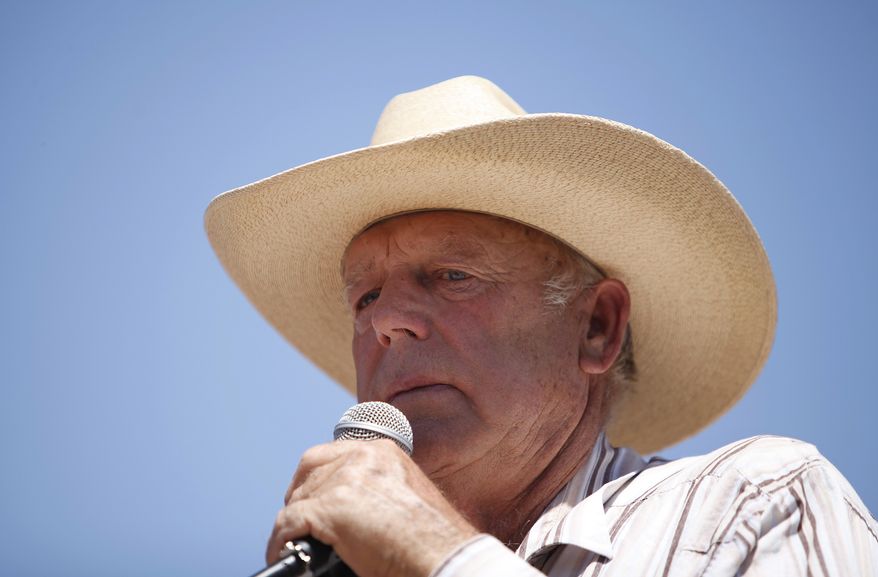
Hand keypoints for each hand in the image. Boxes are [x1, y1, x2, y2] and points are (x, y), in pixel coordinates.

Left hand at [266, 439, 478, 576]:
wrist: (443, 555)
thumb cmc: (434, 538)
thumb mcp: (409, 495)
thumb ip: (380, 488)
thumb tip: (355, 507)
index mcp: (383, 451)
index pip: (330, 452)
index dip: (314, 477)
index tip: (310, 495)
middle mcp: (361, 457)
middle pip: (308, 470)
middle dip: (300, 496)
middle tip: (298, 522)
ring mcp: (343, 480)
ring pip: (297, 499)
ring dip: (291, 523)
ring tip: (291, 543)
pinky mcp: (329, 508)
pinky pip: (288, 524)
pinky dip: (280, 542)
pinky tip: (282, 554)